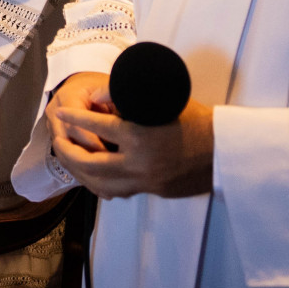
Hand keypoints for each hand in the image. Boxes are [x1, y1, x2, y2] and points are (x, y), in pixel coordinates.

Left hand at [47, 72, 213, 198]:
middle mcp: (140, 163)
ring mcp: (147, 181)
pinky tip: (93, 175)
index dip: (75, 118)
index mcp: (140, 136)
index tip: (62, 113)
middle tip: (59, 140)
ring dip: (81, 172)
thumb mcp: (163, 101)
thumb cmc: (197, 119)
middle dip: (69, 152)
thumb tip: (96, 96)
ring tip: (71, 158)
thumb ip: (127, 99)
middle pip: (89, 163)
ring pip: (101, 184)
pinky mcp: (155, 191)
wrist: (228, 150)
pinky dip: (101, 183)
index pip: (96, 126)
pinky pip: (119, 191)